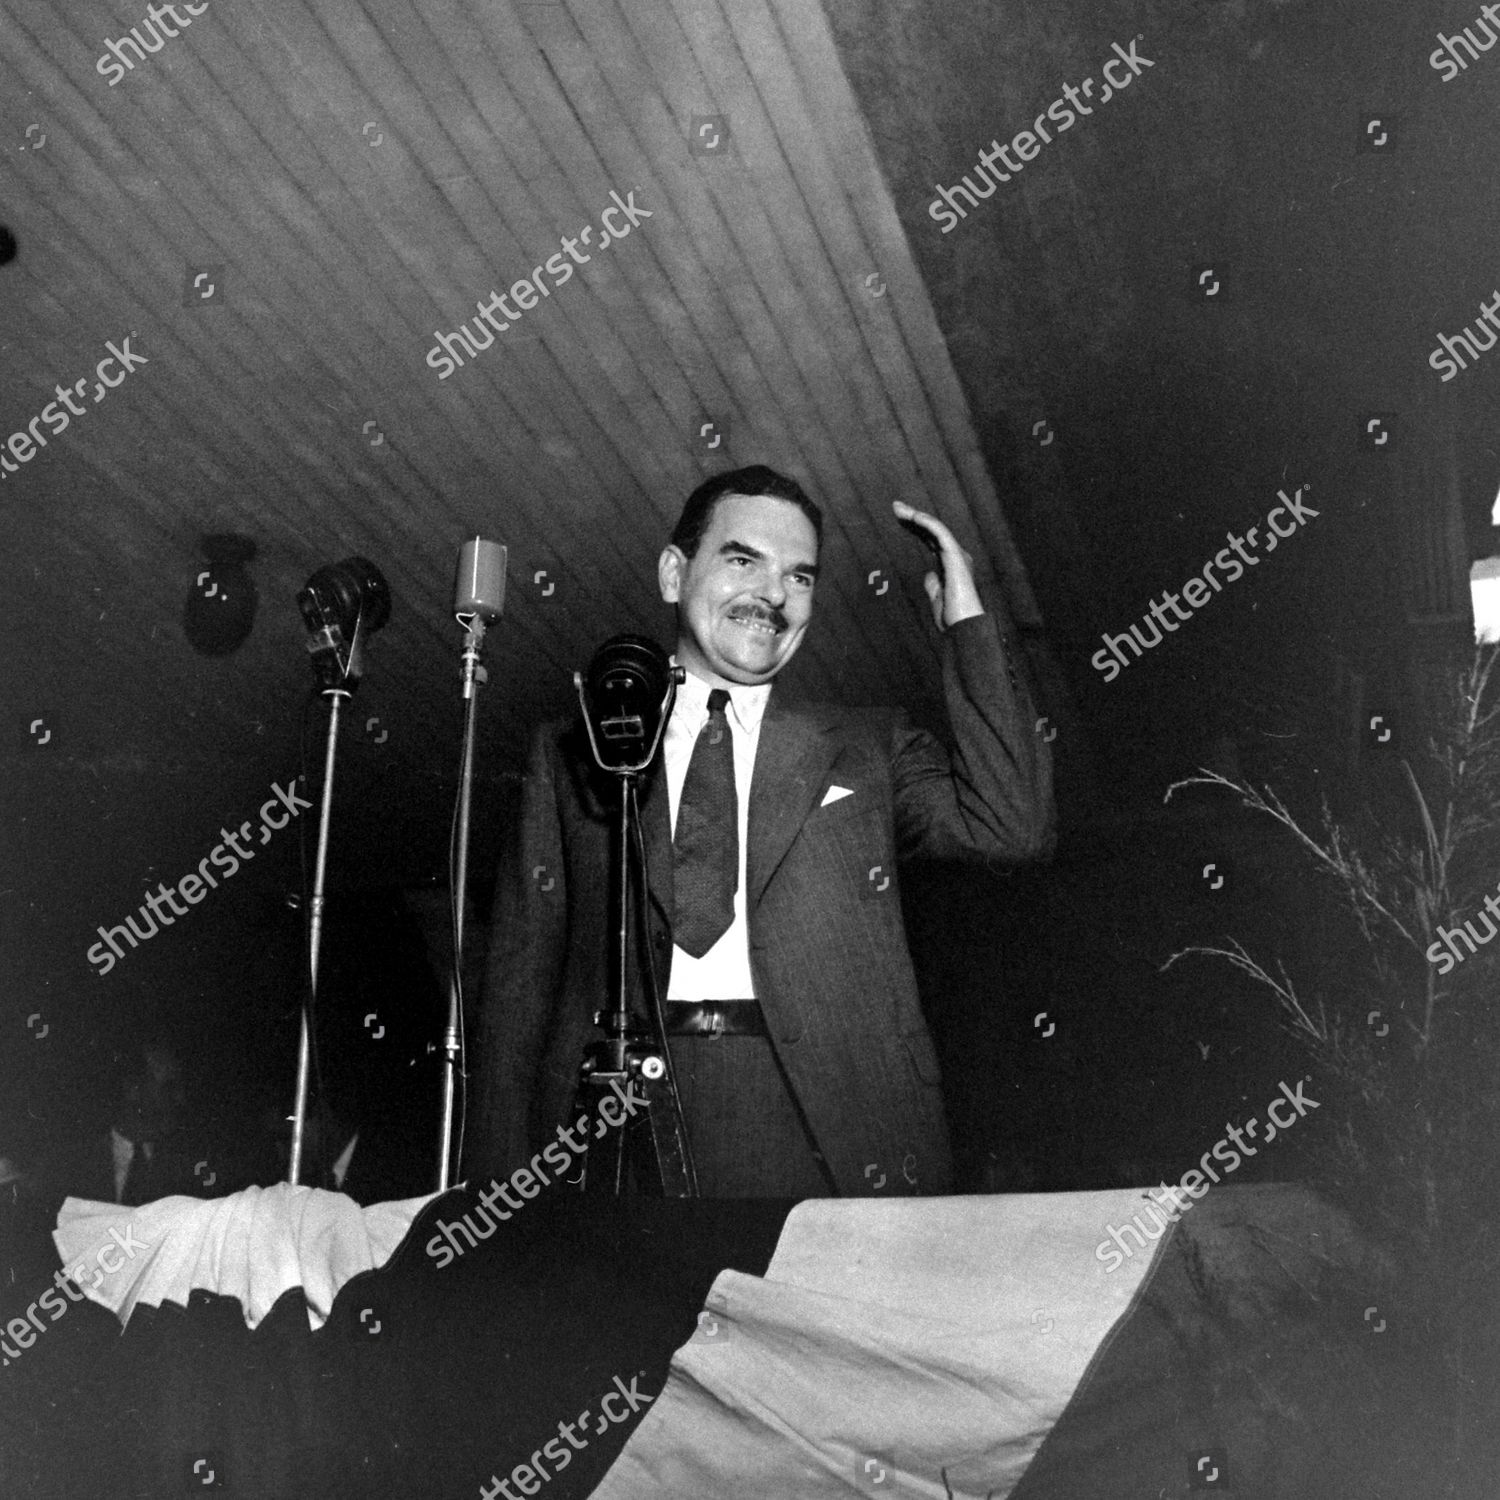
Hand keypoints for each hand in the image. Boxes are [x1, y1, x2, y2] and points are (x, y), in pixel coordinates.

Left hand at [892, 501, 982, 630]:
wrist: (963, 629)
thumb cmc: (952, 620)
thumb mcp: (937, 599)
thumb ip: (933, 585)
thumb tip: (928, 574)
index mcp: (951, 565)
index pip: (931, 541)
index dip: (916, 529)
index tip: (900, 520)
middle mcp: (956, 557)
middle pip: (932, 531)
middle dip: (913, 518)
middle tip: (896, 507)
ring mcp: (957, 556)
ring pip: (935, 528)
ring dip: (916, 516)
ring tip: (898, 508)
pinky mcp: (955, 557)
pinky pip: (941, 533)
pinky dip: (927, 523)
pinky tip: (914, 516)